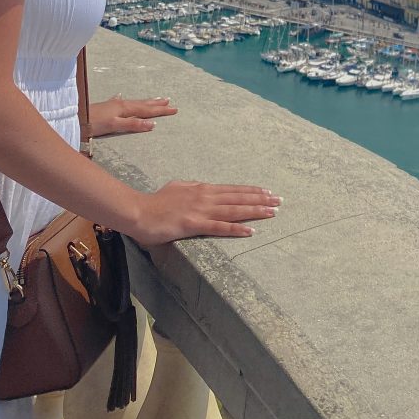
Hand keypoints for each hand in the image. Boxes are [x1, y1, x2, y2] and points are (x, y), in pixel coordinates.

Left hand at [88, 95, 177, 137]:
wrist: (74, 118)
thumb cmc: (93, 123)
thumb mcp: (114, 126)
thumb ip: (133, 125)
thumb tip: (152, 124)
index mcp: (125, 108)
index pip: (147, 110)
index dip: (161, 111)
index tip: (174, 109)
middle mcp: (121, 104)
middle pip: (143, 104)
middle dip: (157, 104)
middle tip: (170, 102)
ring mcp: (114, 105)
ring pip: (135, 103)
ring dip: (146, 102)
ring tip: (156, 99)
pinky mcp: (107, 108)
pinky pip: (122, 102)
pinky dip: (128, 102)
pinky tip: (122, 97)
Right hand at [132, 181, 281, 245]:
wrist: (139, 211)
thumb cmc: (156, 201)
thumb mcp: (178, 187)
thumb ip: (193, 188)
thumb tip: (202, 187)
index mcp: (202, 189)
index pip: (233, 190)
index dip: (251, 191)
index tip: (267, 192)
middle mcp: (205, 197)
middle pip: (238, 198)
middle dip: (260, 199)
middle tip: (279, 201)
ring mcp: (201, 210)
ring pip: (234, 210)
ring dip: (255, 211)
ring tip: (272, 212)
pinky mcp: (194, 224)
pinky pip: (219, 227)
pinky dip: (236, 228)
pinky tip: (250, 231)